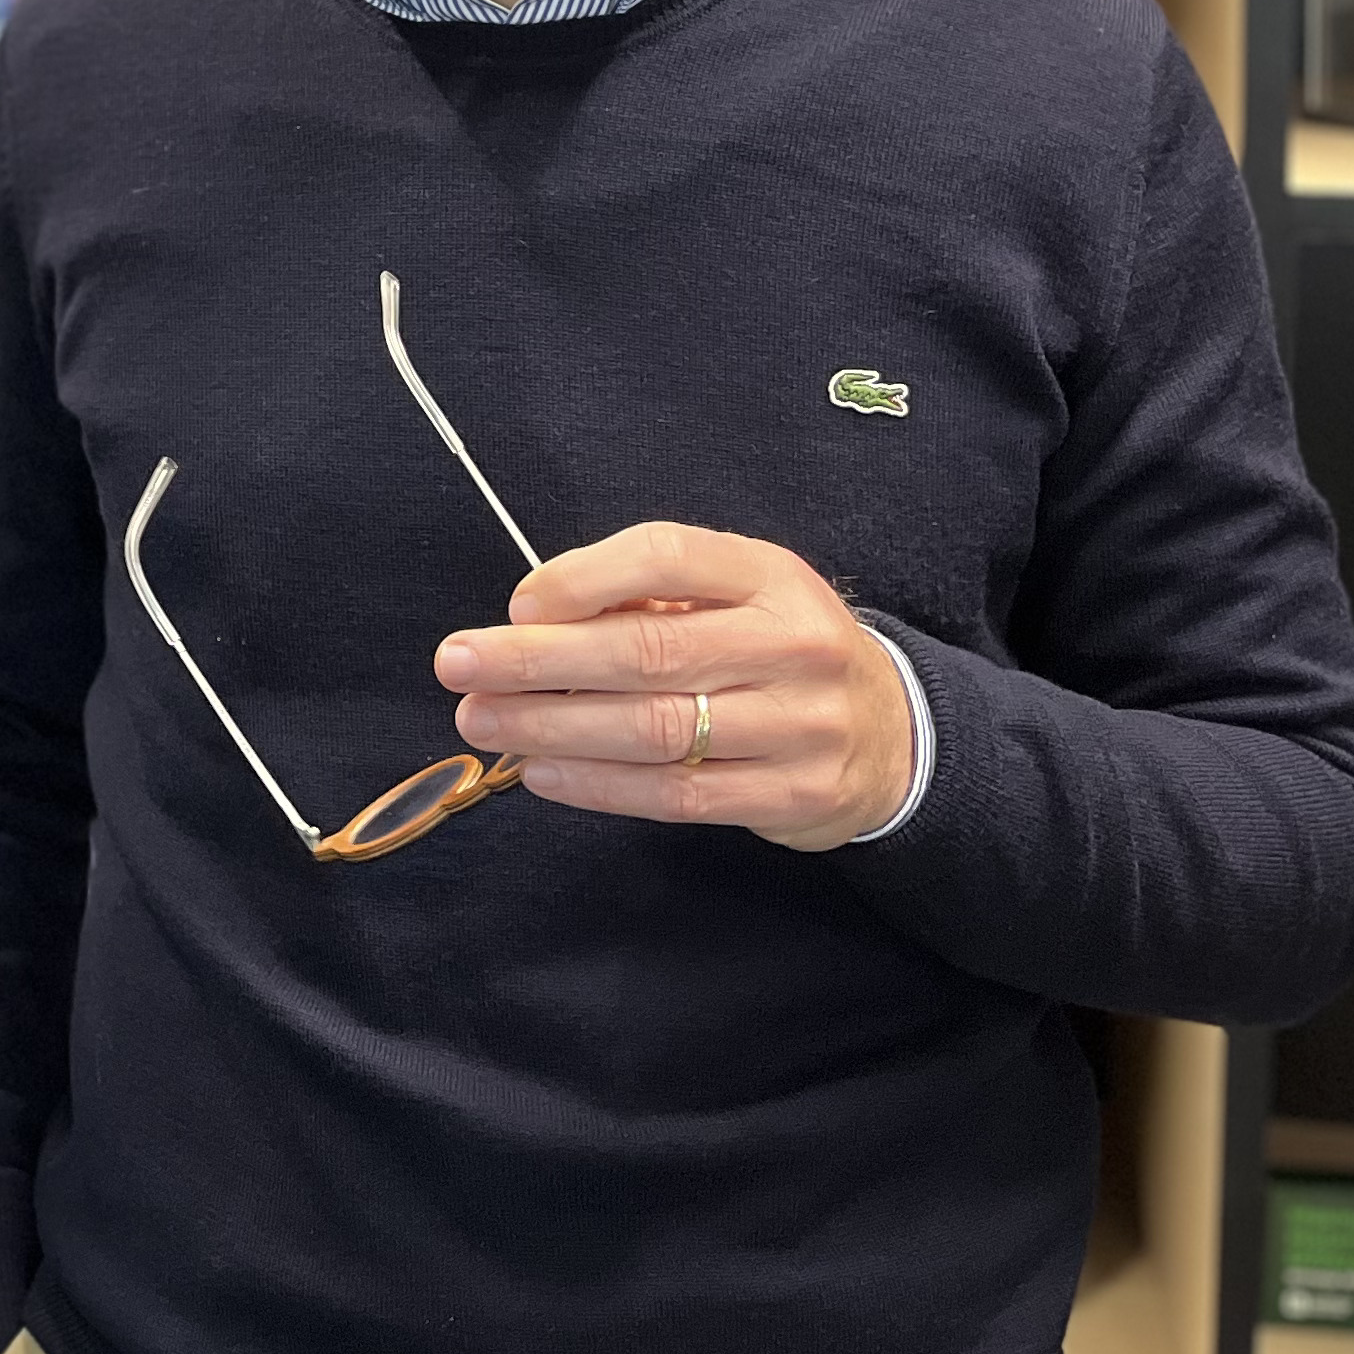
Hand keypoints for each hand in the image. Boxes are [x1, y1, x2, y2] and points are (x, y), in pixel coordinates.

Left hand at [430, 522, 914, 851]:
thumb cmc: (777, 650)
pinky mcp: (793, 796)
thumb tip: (535, 614)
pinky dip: (599, 785)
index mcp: (771, 576)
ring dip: (553, 727)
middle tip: (459, 665)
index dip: (582, 578)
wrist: (894, 733)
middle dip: (539, 660)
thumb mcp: (738, 594)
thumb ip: (651, 596)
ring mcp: (800, 726)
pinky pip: (678, 795)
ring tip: (482, 721)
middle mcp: (794, 646)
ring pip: (656, 729)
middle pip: (648, 652)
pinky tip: (541, 772)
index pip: (668, 557)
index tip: (516, 604)